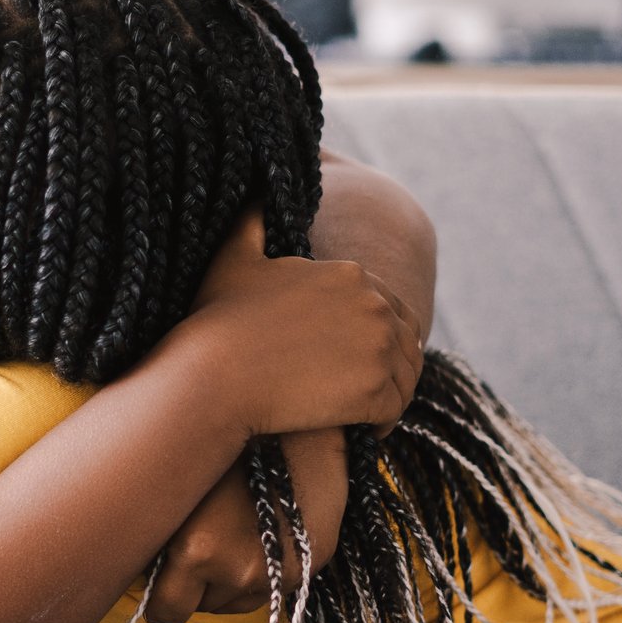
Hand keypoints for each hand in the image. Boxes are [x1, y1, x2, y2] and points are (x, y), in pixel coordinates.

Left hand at [142, 428, 349, 622]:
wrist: (296, 419)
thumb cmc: (229, 443)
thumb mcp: (181, 489)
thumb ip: (163, 538)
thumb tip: (147, 570)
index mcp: (196, 551)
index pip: (166, 613)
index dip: (160, 603)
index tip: (160, 591)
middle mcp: (239, 570)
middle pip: (204, 607)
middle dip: (198, 585)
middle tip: (200, 544)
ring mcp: (279, 572)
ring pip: (241, 601)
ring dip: (232, 581)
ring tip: (233, 532)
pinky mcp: (311, 564)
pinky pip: (275, 587)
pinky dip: (265, 569)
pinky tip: (260, 530)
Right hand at [184, 212, 421, 436]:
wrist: (214, 376)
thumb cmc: (219, 320)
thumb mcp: (235, 257)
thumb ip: (253, 221)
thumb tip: (259, 191)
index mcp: (351, 274)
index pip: (391, 305)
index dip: (377, 333)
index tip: (356, 356)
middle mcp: (374, 306)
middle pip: (405, 340)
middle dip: (391, 364)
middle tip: (368, 388)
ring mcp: (378, 349)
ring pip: (406, 376)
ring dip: (392, 394)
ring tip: (369, 412)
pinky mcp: (374, 392)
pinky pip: (397, 410)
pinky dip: (386, 423)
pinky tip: (366, 431)